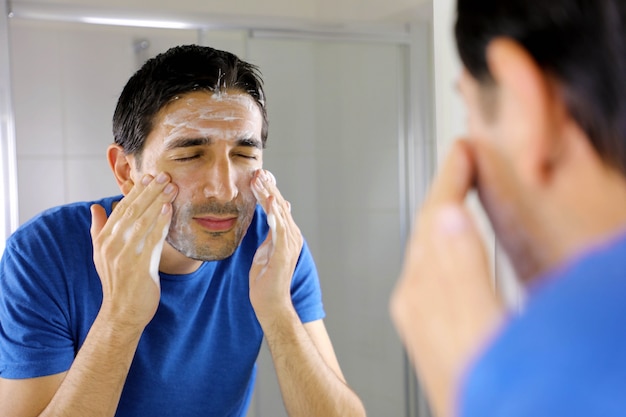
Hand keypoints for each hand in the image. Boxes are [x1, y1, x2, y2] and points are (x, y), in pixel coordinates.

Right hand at [90, 172, 177, 330]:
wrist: (122, 313)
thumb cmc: (118, 283)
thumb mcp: (101, 256)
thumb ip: (98, 230)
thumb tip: (95, 208)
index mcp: (103, 240)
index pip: (120, 209)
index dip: (136, 192)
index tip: (149, 177)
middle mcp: (111, 246)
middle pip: (132, 211)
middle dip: (150, 191)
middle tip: (165, 176)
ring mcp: (124, 255)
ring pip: (143, 221)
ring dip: (158, 201)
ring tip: (171, 187)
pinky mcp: (139, 265)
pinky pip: (152, 238)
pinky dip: (161, 222)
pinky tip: (169, 209)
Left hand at [249, 169, 301, 325]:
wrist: (272, 304)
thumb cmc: (266, 281)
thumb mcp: (265, 252)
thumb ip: (269, 235)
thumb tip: (270, 218)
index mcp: (286, 235)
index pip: (277, 208)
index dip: (268, 191)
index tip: (258, 176)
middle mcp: (291, 237)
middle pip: (279, 206)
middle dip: (268, 188)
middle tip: (259, 172)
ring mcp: (289, 244)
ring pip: (279, 214)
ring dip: (269, 196)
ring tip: (261, 181)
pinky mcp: (284, 253)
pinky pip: (279, 231)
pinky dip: (275, 216)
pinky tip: (269, 204)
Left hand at [390, 140, 503, 416]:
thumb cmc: (483, 386)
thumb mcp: (477, 326)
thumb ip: (460, 270)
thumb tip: (446, 215)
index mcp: (424, 292)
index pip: (433, 220)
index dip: (450, 180)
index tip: (462, 149)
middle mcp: (416, 299)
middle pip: (428, 230)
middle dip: (446, 190)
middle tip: (463, 160)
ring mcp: (423, 313)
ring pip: (431, 248)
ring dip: (446, 215)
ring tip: (461, 190)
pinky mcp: (435, 326)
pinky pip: (438, 269)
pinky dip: (451, 244)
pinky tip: (461, 249)